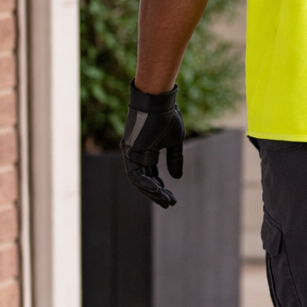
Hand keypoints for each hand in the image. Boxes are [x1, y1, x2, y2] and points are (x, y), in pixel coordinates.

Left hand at [120, 82, 184, 207]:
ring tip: (166, 200)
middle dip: (157, 194)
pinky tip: (157, 189)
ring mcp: (131, 153)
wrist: (160, 103)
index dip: (160, 187)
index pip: (150, 175)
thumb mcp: (174, 142)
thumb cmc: (167, 117)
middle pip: (144, 180)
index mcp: (146, 152)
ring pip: (138, 180)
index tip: (171, 197)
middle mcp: (136, 154)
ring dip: (152, 192)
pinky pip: (134, 174)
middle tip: (169, 203)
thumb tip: (177, 178)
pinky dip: (145, 183)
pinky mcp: (129, 151)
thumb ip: (174, 159)